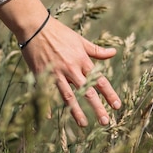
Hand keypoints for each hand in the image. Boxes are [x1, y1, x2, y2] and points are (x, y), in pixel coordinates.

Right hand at [0, 0, 121, 126]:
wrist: (35, 27)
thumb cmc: (59, 33)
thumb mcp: (80, 40)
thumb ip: (96, 50)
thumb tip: (114, 53)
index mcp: (82, 60)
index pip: (99, 80)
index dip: (109, 93)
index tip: (117, 106)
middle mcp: (71, 68)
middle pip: (87, 91)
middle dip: (97, 107)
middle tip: (105, 122)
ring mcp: (56, 73)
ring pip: (68, 95)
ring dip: (76, 111)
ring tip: (83, 124)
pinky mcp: (42, 74)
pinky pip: (47, 93)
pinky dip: (48, 105)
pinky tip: (51, 118)